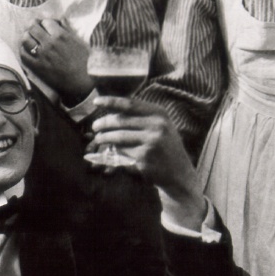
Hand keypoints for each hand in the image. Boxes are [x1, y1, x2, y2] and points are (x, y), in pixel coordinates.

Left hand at [21, 17, 92, 102]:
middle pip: (33, 28)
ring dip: (26, 36)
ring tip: (29, 38)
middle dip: (33, 26)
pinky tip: (27, 50)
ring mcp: (41, 55)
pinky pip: (23, 55)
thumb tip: (60, 20)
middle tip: (35, 29)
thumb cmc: (84, 62)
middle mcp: (49, 43)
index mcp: (61, 35)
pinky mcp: (37, 67)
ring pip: (25, 39)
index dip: (45, 23)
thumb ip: (68, 29)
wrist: (81, 82)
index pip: (46, 22)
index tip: (46, 26)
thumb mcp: (79, 41)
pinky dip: (23, 50)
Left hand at [85, 98, 203, 215]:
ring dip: (104, 138)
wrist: (179, 174)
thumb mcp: (162, 126)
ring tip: (98, 138)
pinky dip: (114, 151)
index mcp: (160, 114)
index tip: (96, 101)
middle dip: (103, 123)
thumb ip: (143, 117)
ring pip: (118, 137)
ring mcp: (151, 142)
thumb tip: (114, 110)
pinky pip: (122, 152)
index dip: (111, 101)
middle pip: (121, 120)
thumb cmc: (166, 147)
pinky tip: (111, 151)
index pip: (130, 104)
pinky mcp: (144, 158)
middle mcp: (157, 126)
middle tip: (95, 126)